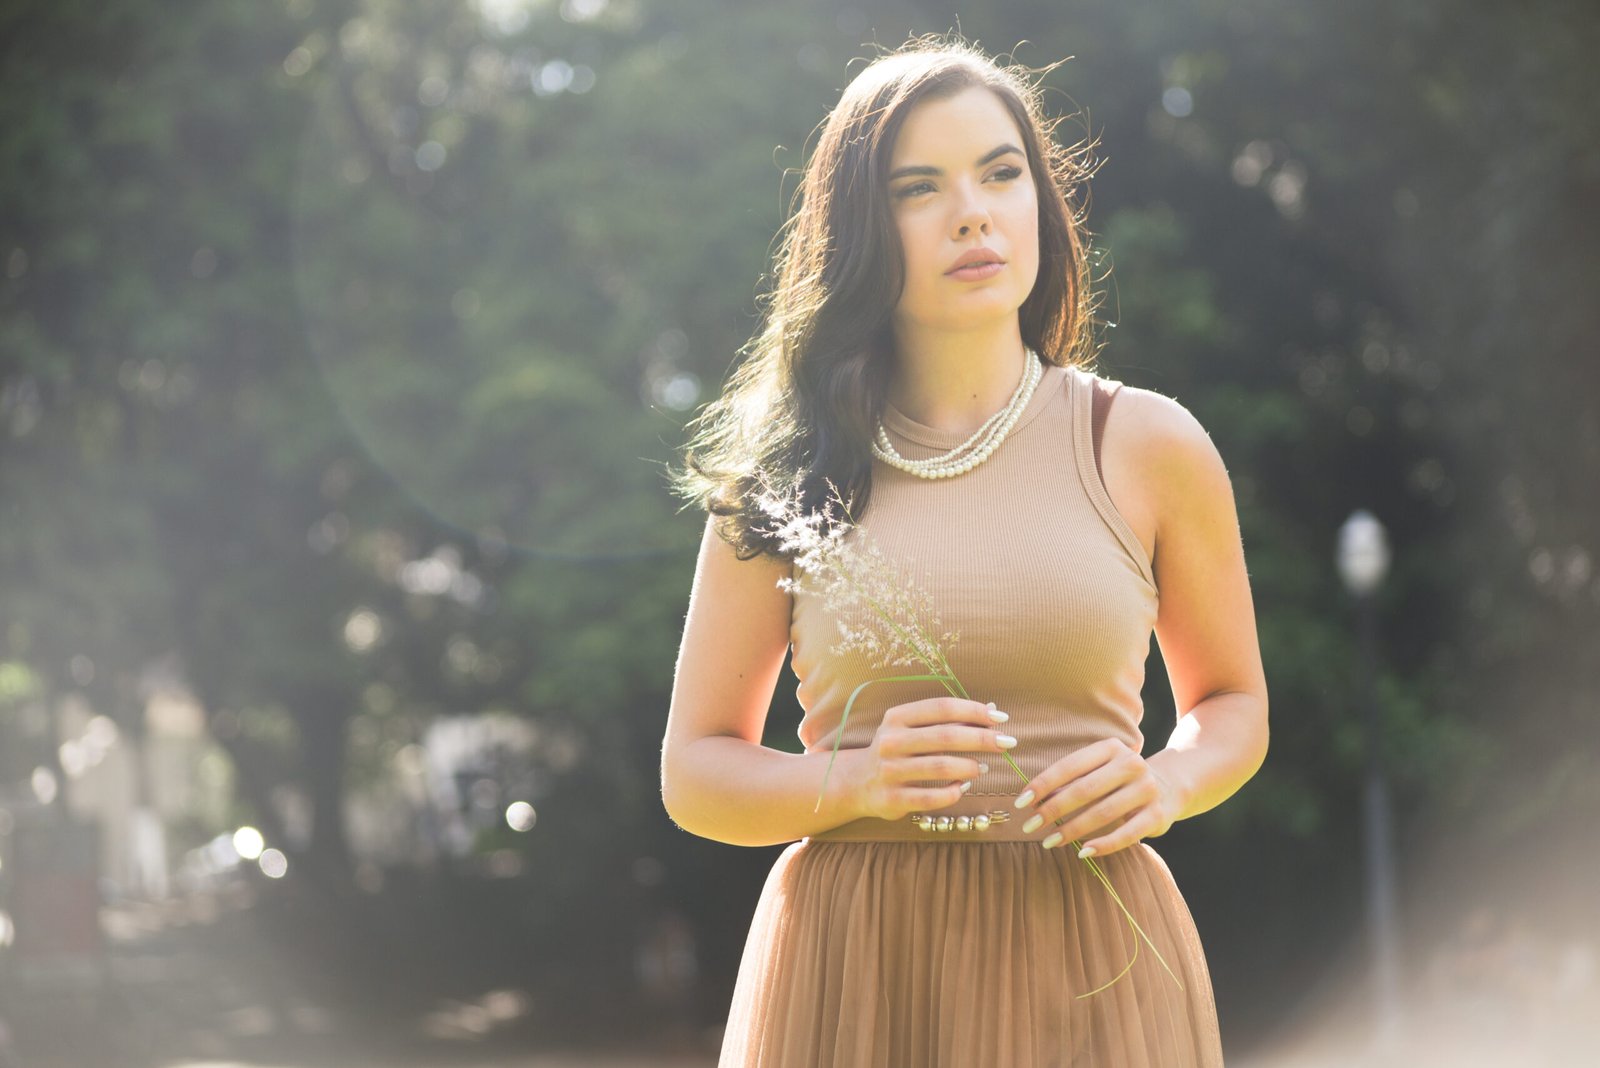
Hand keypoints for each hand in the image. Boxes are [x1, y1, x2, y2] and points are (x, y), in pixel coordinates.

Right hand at [852, 697, 1014, 821]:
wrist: (858, 782)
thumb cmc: (897, 749)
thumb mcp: (913, 728)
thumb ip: (950, 720)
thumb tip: (994, 711)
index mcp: (897, 717)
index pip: (942, 708)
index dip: (974, 711)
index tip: (1001, 719)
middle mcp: (891, 741)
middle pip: (945, 737)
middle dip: (982, 739)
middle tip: (1007, 743)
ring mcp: (890, 771)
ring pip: (941, 767)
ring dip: (970, 767)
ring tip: (984, 767)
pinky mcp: (892, 799)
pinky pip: (932, 798)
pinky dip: (953, 793)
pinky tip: (963, 787)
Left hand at [1012, 739, 1183, 857]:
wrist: (1171, 785)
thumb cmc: (1120, 779)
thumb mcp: (1100, 769)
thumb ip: (1073, 780)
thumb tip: (1034, 800)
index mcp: (1111, 748)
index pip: (1070, 765)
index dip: (1044, 783)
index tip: (1022, 801)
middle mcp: (1131, 764)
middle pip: (1084, 790)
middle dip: (1053, 809)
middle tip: (1030, 825)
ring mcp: (1146, 789)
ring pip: (1103, 812)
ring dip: (1072, 830)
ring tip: (1050, 842)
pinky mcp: (1157, 815)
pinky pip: (1127, 834)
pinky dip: (1103, 845)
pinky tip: (1083, 852)